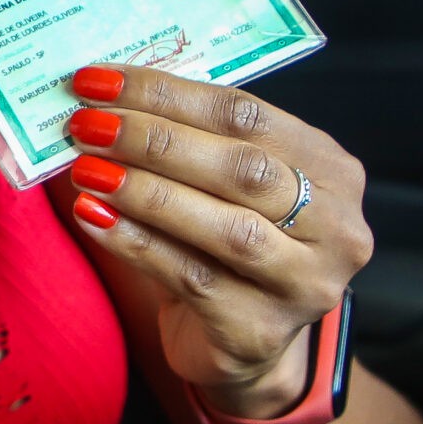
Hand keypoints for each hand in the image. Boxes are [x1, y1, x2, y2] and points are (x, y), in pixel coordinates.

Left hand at [63, 62, 372, 417]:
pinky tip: (92, 216)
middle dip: (154, 140)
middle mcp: (335, 226)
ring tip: (86, 168)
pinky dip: (136, 241)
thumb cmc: (227, 246)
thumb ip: (189, 142)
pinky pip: (190, 276)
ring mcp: (305, 282)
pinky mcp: (260, 329)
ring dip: (146, 191)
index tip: (99, 80)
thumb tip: (104, 97)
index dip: (168, 93)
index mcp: (330, 169)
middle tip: (87, 123)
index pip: (247, 115)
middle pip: (241, 168)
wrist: (244, 343)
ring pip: (224, 227)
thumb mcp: (226, 187)